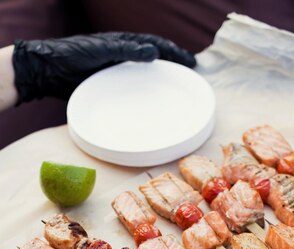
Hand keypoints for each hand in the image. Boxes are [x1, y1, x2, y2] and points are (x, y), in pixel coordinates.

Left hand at [12, 32, 195, 102]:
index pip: (155, 45)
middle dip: (172, 66)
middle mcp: (121, 56)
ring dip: (159, 82)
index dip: (174, 52)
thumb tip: (155, 52)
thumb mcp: (101, 50)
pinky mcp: (107, 87)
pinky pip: (131, 91)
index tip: (191, 63)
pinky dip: (143, 96)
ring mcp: (114, 72)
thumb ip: (126, 50)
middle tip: (189, 75)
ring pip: (143, 76)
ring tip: (174, 90)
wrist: (46, 70)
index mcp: (122, 43)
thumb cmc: (71, 55)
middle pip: (153, 59)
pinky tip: (149, 106)